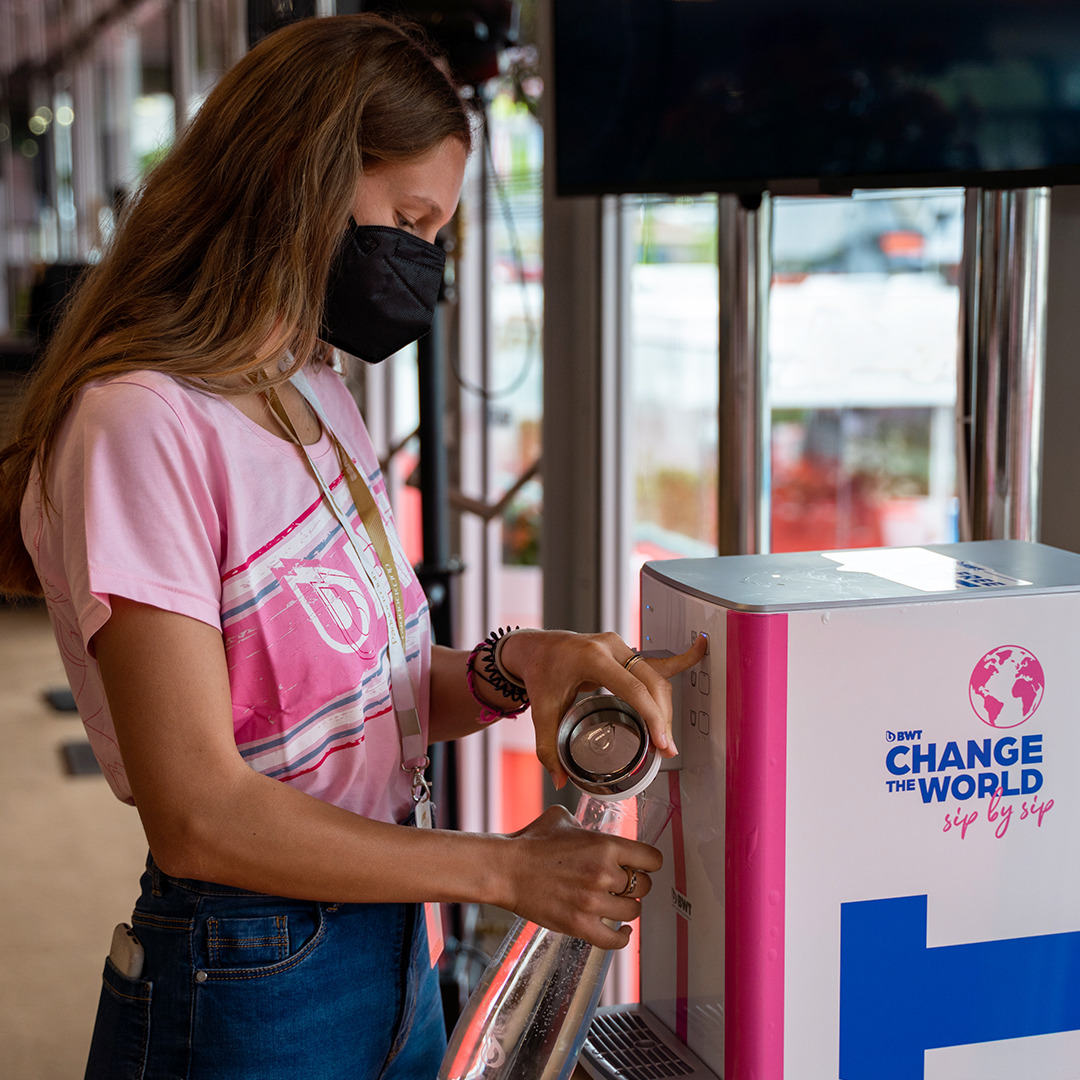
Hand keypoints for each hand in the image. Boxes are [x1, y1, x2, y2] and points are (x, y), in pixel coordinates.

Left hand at [499, 630, 706, 788]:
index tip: (662, 743)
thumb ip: (548, 747)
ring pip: (655, 676)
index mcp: (592, 658)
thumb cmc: (540, 673)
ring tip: (665, 738)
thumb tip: (560, 779)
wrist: (535, 648)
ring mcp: (620, 646)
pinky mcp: (624, 650)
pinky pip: (657, 659)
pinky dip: (680, 659)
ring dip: (664, 707)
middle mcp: (610, 647)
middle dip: (662, 718)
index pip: (634, 689)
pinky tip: (700, 648)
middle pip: (651, 683)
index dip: (653, 717)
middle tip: (664, 749)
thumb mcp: (542, 710)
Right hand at [502, 805, 660, 947]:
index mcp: (605, 845)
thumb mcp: (564, 819)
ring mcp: (592, 902)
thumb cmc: (531, 841)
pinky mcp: (579, 925)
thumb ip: (588, 827)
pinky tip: (621, 930)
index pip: (652, 859)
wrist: (506, 868)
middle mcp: (603, 873)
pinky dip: (622, 937)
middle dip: (636, 884)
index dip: (648, 862)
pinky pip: (615, 939)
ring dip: (627, 907)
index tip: (643, 865)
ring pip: (632, 911)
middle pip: (644, 886)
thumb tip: (597, 833)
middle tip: (623, 884)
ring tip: (616, 903)